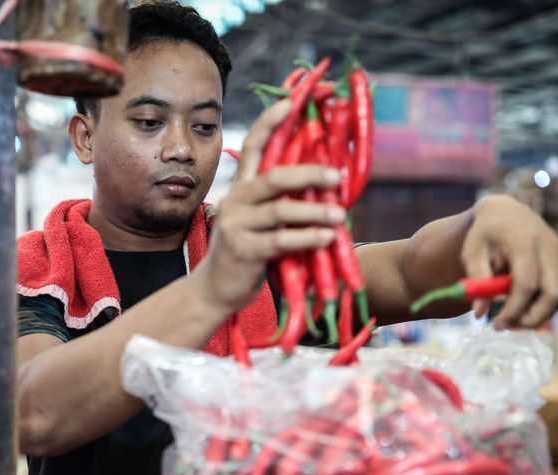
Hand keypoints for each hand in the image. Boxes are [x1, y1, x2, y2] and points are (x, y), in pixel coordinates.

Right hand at [192, 100, 342, 314]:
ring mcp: (237, 225)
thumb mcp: (259, 220)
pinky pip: (281, 240)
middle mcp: (236, 200)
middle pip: (274, 177)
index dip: (271, 121)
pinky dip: (307, 238)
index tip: (292, 101)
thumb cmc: (248, 251)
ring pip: (281, 210)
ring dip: (315, 212)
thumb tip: (326, 183)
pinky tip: (327, 238)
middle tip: (337, 176)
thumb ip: (282, 200)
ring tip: (341, 216)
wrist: (216, 290)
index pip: (254, 145)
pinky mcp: (244, 250)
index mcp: (242, 187)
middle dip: (309, 174)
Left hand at [460, 195, 557, 328]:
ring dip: (538, 314)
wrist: (508, 211)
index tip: (497, 325)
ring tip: (512, 314)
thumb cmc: (485, 234)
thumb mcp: (471, 252)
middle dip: (533, 319)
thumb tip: (480, 313)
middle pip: (554, 295)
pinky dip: (545, 303)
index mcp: (524, 242)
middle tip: (508, 327)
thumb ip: (476, 281)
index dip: (514, 310)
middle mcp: (550, 247)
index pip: (527, 284)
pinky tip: (524, 298)